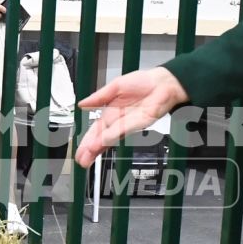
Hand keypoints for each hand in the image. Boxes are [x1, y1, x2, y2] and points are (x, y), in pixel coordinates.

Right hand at [74, 67, 188, 167]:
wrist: (162, 83)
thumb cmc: (143, 83)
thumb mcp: (115, 86)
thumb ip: (99, 96)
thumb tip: (82, 104)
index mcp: (110, 113)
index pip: (96, 130)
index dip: (87, 141)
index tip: (80, 151)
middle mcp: (119, 121)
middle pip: (101, 138)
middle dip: (90, 150)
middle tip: (82, 160)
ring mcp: (129, 124)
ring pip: (111, 138)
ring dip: (99, 147)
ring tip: (89, 157)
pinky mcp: (140, 123)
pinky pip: (124, 129)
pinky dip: (112, 135)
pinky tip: (103, 141)